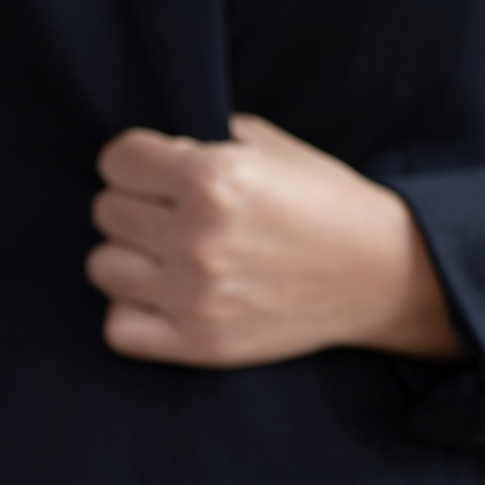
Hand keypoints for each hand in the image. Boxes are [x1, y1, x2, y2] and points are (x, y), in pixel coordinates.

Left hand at [86, 114, 460, 367]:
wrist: (382, 273)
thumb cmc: (321, 201)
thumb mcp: (267, 146)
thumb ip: (197, 140)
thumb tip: (143, 150)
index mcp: (212, 179)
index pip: (115, 160)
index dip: (135, 160)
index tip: (158, 169)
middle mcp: (197, 237)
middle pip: (106, 210)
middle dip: (136, 204)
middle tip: (173, 211)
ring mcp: (196, 295)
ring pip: (102, 266)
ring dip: (130, 256)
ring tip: (167, 252)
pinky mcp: (201, 343)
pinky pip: (119, 327)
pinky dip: (134, 310)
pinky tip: (164, 294)